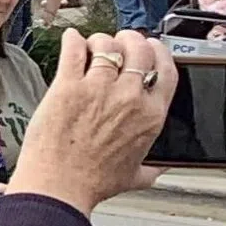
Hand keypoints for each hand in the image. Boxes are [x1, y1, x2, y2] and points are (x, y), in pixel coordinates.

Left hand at [12, 29, 172, 214]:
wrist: (58, 187)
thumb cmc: (92, 183)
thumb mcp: (137, 176)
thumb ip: (154, 168)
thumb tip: (164, 166)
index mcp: (151, 116)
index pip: (167, 69)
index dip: (159, 52)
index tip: (151, 47)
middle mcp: (129, 98)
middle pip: (139, 49)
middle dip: (131, 39)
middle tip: (120, 41)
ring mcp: (98, 89)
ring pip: (107, 45)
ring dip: (100, 41)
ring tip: (92, 46)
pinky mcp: (67, 86)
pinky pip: (74, 49)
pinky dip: (73, 40)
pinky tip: (71, 41)